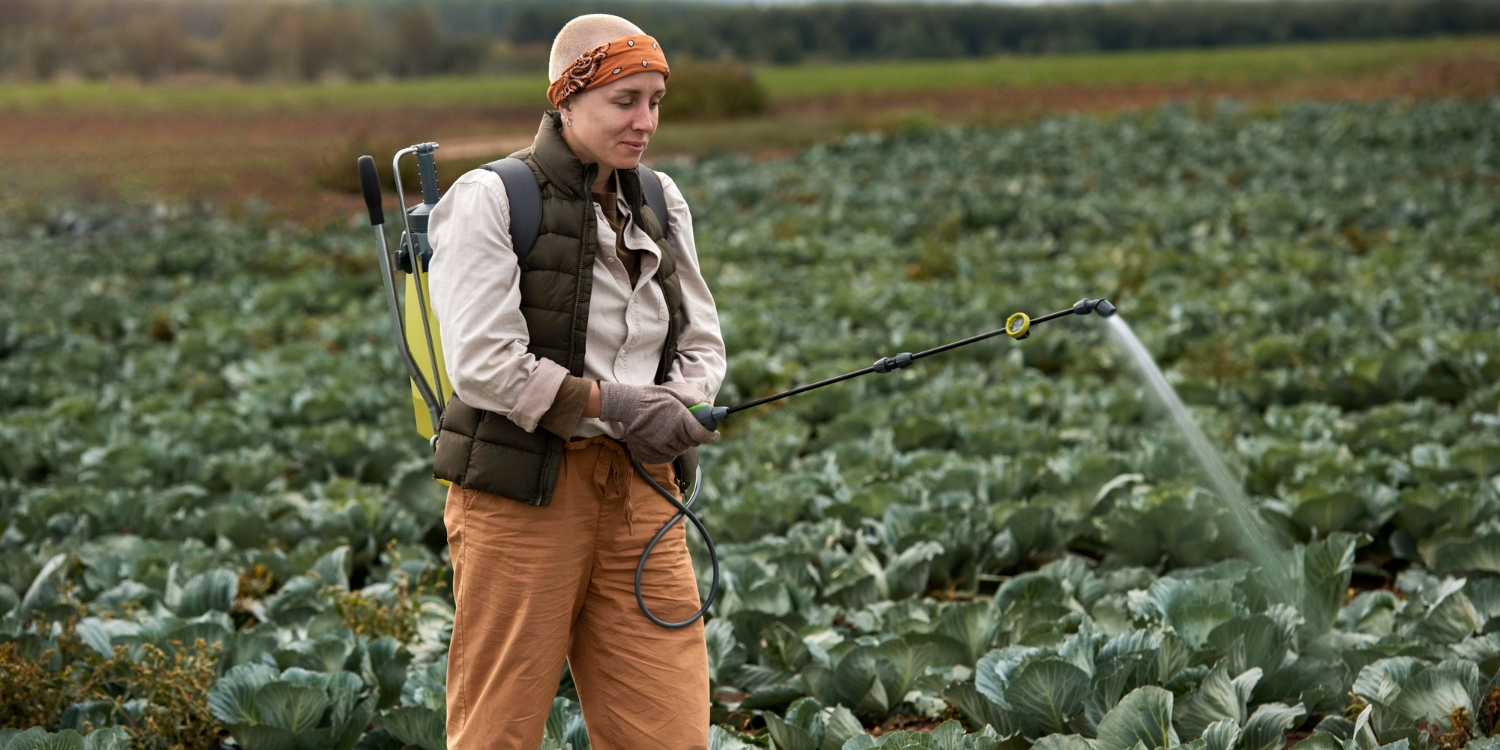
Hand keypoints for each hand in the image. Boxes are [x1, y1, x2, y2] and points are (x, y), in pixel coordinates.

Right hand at [598, 382, 719, 463]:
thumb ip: (692, 400)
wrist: (630, 405)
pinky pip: (668, 455)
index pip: (702, 435)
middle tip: (690, 429)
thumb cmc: (654, 397)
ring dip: (681, 443)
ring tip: (674, 431)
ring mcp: (662, 444)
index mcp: (681, 419)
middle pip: (692, 443)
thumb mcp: (675, 393)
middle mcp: (673, 434)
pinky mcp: (653, 449)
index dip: (711, 436)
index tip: (714, 434)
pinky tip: (666, 439)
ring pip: (680, 450)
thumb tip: (707, 405)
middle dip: (694, 437)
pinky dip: (670, 449)